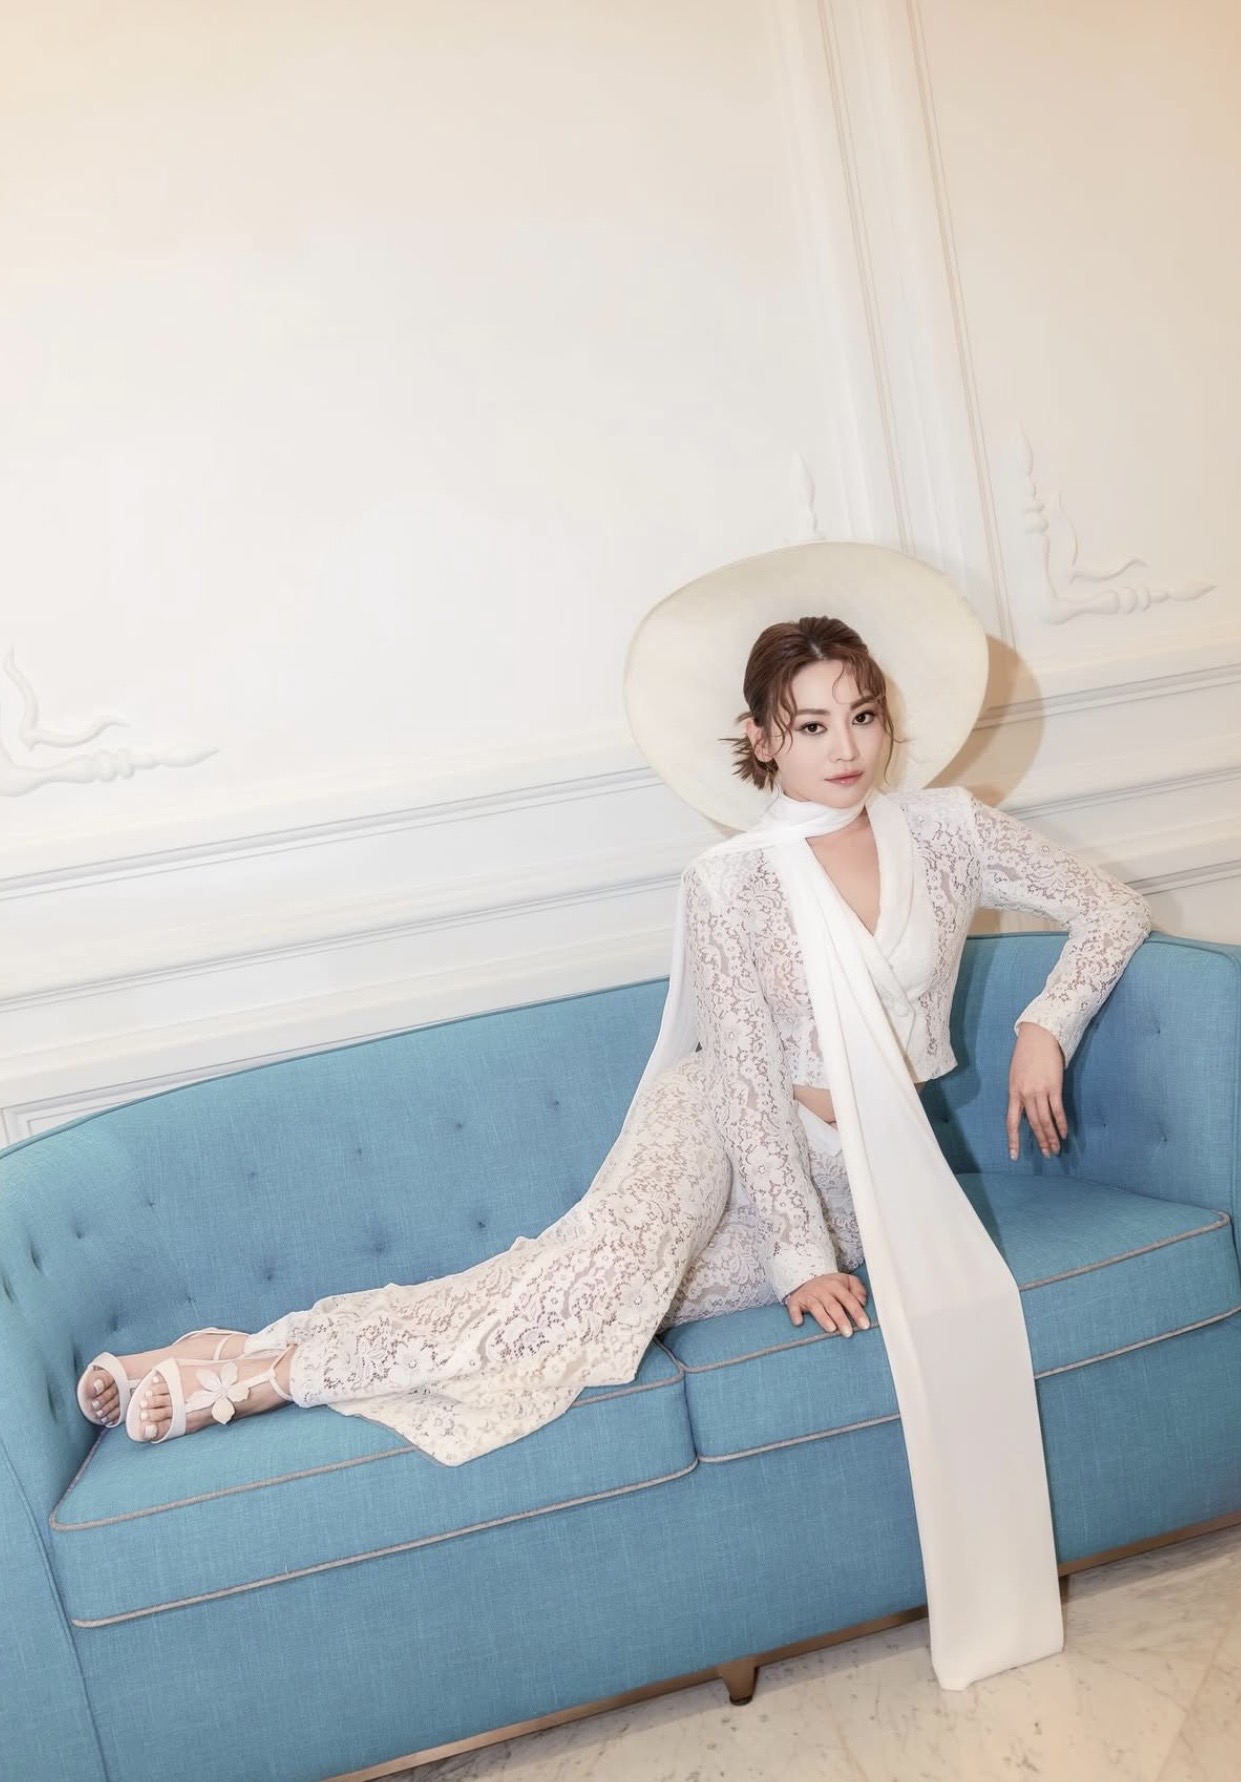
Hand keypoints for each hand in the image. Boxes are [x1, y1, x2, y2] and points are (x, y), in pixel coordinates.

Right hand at [784, 1272, 869, 1335]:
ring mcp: (809, 1295)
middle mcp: (822, 1290)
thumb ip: (859, 1291)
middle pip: (833, 1306)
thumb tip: (862, 1303)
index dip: (857, 1312)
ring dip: (823, 1318)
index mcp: (837, 1286)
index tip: (864, 1325)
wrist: (807, 1276)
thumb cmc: (832, 1285)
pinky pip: (794, 1307)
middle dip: (841, 1319)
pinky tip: (799, 1323)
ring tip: (831, 1329)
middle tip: (848, 1333)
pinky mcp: (796, 1300)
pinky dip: (795, 1314)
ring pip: (816, 1307)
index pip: (849, 1299)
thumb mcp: (848, 1282)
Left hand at [1007, 1022, 1067, 1159]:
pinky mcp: (1054, 1087)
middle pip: (1032, 1124)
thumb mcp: (1015, 1075)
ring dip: (1051, 1136)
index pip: (1011, 1122)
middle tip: (1047, 1154)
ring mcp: (1040, 1091)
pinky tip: (1064, 1133)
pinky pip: (1057, 1110)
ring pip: (1045, 1120)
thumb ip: (1019, 1093)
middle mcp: (1025, 1094)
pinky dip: (1061, 1123)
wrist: (1038, 1035)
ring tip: (1056, 1148)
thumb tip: (1025, 1110)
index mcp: (1013, 1092)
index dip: (1013, 1139)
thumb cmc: (1026, 1054)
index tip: (1013, 1155)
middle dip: (1040, 1141)